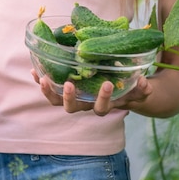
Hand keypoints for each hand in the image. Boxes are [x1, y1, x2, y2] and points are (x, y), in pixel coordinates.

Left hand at [31, 69, 152, 115]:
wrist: (117, 89)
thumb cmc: (126, 89)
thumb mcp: (137, 89)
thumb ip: (141, 88)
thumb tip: (144, 83)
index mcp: (103, 105)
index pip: (101, 108)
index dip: (103, 98)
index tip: (107, 84)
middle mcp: (85, 104)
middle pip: (74, 108)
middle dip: (70, 98)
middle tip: (69, 83)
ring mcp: (73, 98)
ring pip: (57, 101)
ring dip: (49, 92)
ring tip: (43, 78)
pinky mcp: (63, 89)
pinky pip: (50, 89)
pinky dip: (42, 82)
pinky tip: (34, 71)